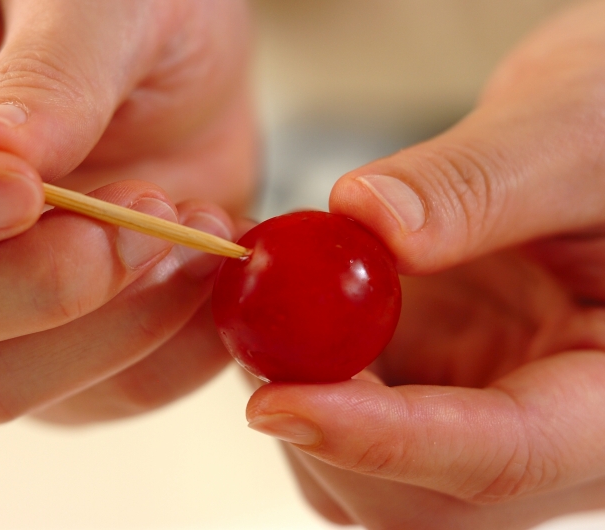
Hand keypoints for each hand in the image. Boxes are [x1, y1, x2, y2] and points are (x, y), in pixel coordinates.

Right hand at [0, 0, 255, 422]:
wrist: (198, 73)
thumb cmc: (135, 10)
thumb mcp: (102, 2)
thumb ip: (49, 75)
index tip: (22, 191)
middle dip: (39, 284)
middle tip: (148, 210)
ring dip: (114, 323)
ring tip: (191, 231)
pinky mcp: (60, 350)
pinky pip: (100, 398)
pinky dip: (171, 349)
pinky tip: (206, 274)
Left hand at [245, 3, 604, 527]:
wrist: (596, 143)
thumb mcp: (571, 133)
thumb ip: (476, 183)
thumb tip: (366, 219)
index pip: (504, 455)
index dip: (383, 441)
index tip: (278, 404)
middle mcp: (552, 432)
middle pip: (423, 498)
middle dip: (327, 427)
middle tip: (264, 334)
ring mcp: (484, 414)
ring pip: (371, 481)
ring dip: (306, 404)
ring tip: (282, 309)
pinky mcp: (434, 388)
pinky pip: (350, 424)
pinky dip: (302, 378)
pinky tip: (294, 312)